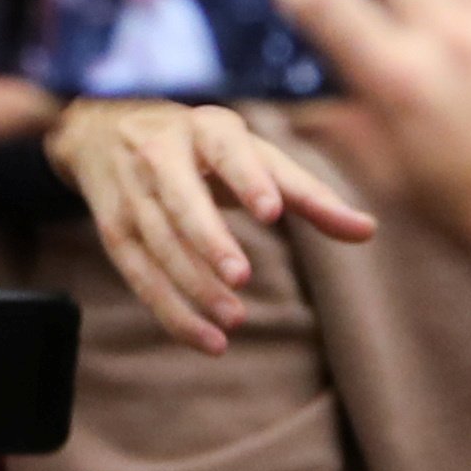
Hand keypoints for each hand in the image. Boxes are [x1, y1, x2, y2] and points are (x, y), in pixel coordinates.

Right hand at [48, 95, 376, 352]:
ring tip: (235, 319)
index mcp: (206, 129)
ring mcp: (132, 193)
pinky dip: (173, 313)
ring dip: (195, 285)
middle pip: (181, 200)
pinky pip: (140, 276)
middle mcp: (161, 154)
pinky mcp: (114, 230)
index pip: (228, 152)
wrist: (101, 129)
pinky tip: (208, 341)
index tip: (272, 211)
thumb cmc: (204, 147)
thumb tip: (369, 231)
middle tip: (241, 276)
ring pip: (159, 243)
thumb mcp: (253, 156)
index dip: (248, 180)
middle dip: (209, 238)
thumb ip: (308, 194)